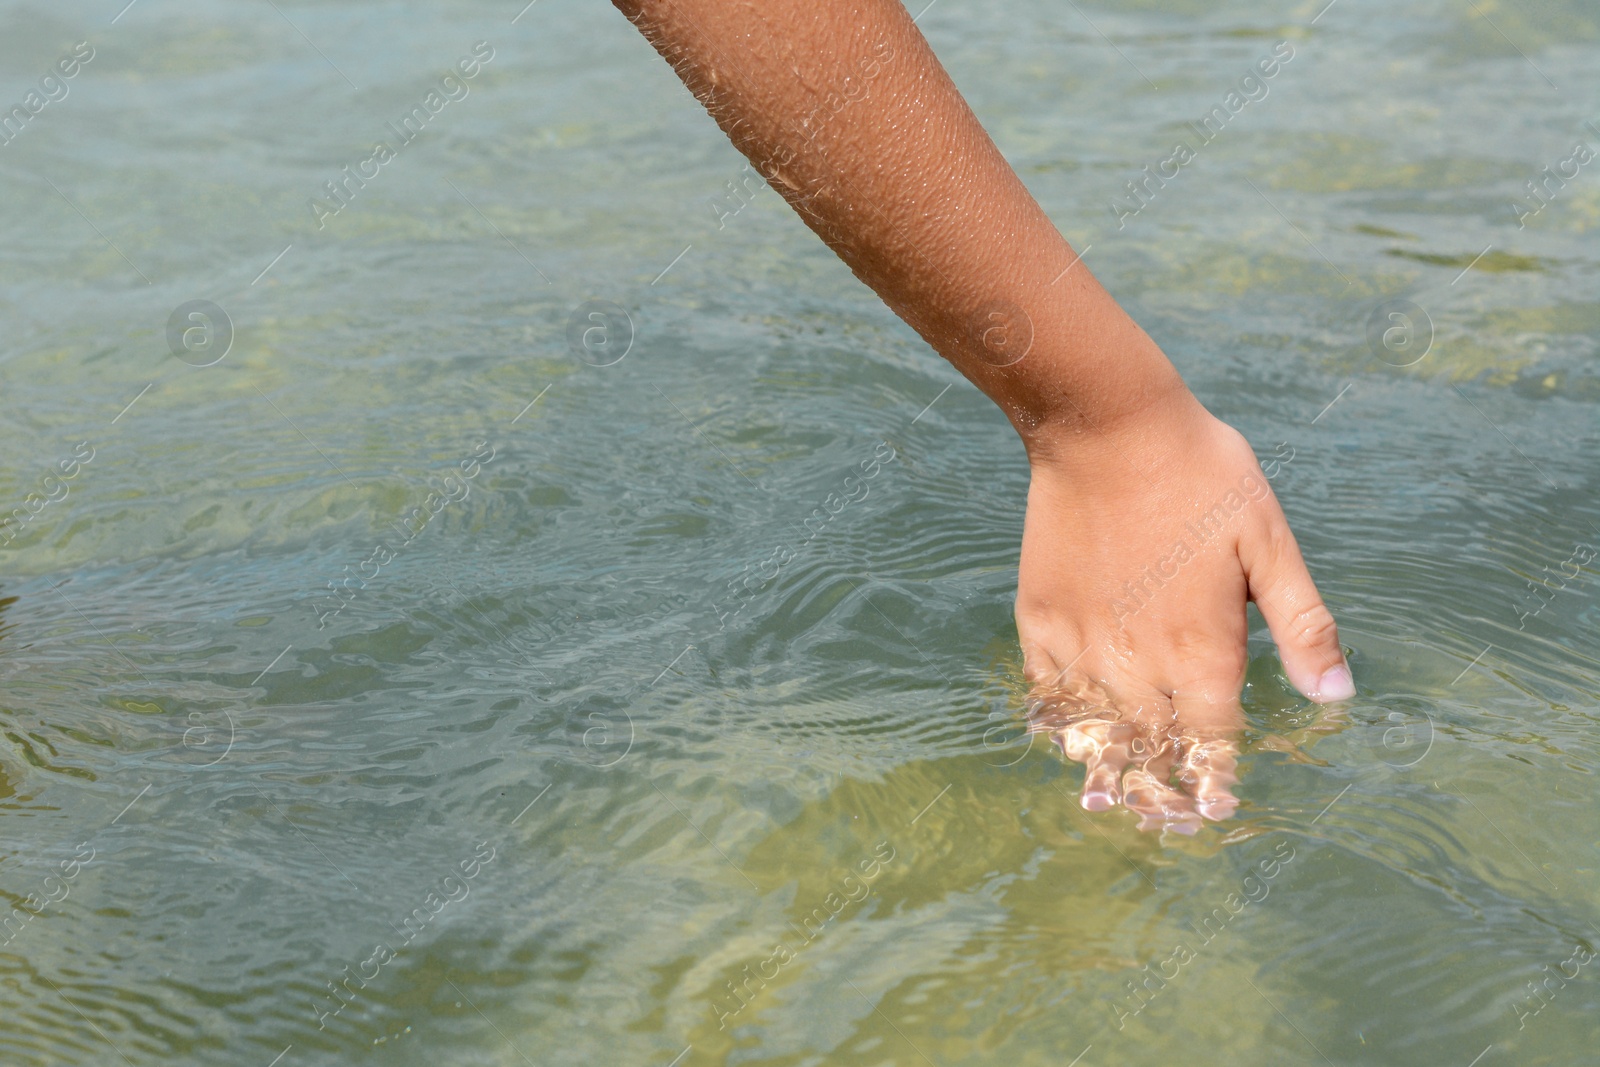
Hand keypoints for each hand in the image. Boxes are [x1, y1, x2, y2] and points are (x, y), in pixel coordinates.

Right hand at [1016, 390, 1351, 832]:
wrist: (1107, 425)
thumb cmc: (1202, 475)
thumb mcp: (1270, 541)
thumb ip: (1301, 623)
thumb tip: (1336, 694)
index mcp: (1204, 648)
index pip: (1212, 742)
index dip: (1214, 781)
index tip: (1212, 813)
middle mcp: (1140, 660)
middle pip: (1150, 751)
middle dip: (1158, 793)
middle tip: (1161, 822)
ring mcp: (1083, 642)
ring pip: (1093, 731)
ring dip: (1105, 770)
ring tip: (1110, 800)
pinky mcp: (1041, 618)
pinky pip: (1045, 691)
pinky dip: (1057, 722)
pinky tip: (1064, 737)